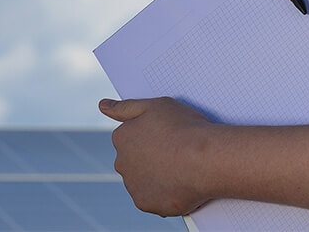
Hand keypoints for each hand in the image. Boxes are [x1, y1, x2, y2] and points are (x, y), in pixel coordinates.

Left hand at [99, 97, 216, 216]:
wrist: (206, 158)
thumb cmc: (185, 128)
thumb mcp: (156, 105)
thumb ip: (126, 107)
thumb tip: (102, 106)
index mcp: (121, 137)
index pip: (131, 137)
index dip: (152, 137)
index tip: (168, 137)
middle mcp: (121, 163)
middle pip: (134, 161)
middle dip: (151, 159)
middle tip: (176, 154)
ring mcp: (133, 186)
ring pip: (143, 181)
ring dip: (157, 177)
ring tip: (182, 170)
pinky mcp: (146, 204)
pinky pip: (154, 199)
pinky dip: (165, 194)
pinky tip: (181, 185)